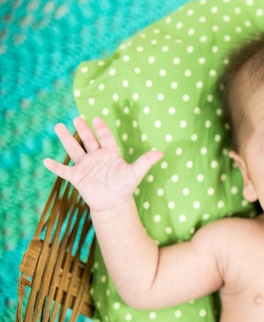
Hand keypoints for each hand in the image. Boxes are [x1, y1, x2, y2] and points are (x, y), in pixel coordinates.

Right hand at [43, 117, 162, 212]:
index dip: (102, 129)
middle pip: (88, 139)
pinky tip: (45, 160)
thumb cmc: (125, 187)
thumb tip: (161, 153)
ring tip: (58, 126)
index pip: (106, 137)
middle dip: (83, 129)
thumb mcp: (135, 173)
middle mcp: (96, 157)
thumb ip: (145, 161)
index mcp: (110, 153)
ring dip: (66, 139)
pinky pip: (64, 170)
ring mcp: (85, 166)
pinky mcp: (77, 177)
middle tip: (77, 118)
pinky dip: (55, 167)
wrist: (113, 203)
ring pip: (74, 149)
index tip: (97, 119)